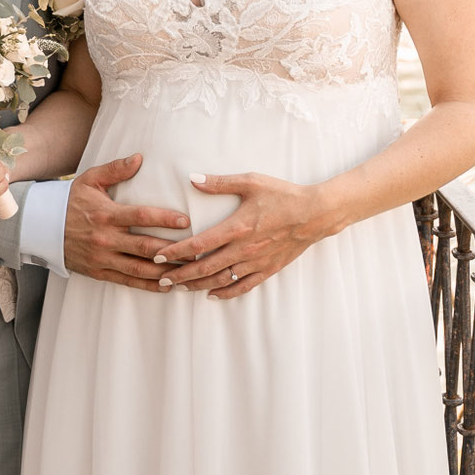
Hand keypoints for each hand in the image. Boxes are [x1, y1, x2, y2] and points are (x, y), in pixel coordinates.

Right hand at [63, 155, 190, 290]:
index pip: (141, 216)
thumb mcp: (89, 180)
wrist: (42, 227)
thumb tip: (139, 158)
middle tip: (197, 251)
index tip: (186, 221)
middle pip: (145, 247)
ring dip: (165, 272)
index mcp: (106, 214)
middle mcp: (105, 238)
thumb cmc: (71, 201)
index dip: (165, 219)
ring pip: (139, 269)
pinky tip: (166, 286)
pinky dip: (147, 286)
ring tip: (188, 271)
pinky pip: (127, 281)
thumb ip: (115, 169)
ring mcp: (102, 258)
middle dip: (173, 251)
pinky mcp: (99, 272)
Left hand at [153, 173, 336, 297]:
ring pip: (221, 280)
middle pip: (205, 268)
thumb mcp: (251, 182)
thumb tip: (193, 179)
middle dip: (180, 276)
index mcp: (237, 227)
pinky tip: (212, 295)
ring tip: (179, 288)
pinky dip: (225, 293)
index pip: (199, 244)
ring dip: (197, 286)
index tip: (158, 256)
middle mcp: (244, 249)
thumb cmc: (283, 195)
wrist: (315, 213)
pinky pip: (243, 286)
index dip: (176, 252)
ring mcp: (256, 262)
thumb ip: (220, 182)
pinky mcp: (267, 269)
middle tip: (161, 280)